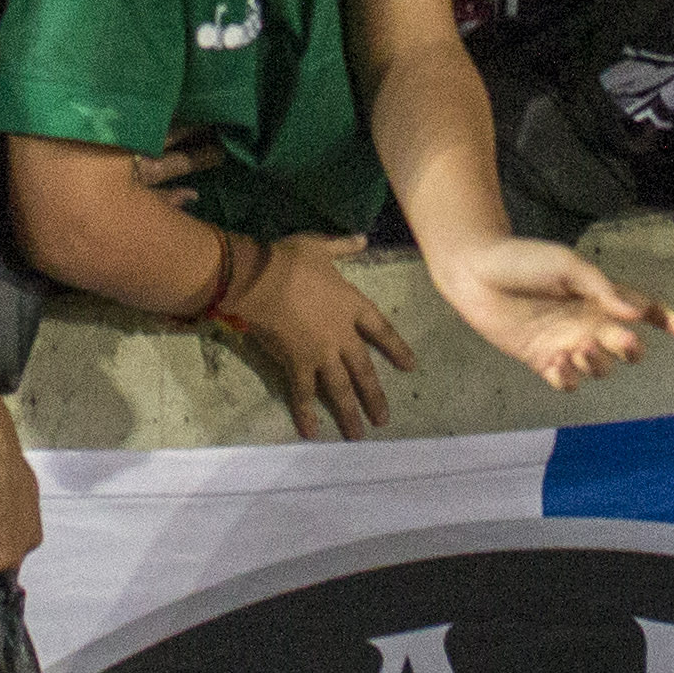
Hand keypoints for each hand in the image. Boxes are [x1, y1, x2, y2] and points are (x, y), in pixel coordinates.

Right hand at [216, 233, 418, 436]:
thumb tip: (364, 237)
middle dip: (375, 396)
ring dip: (349, 413)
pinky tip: (311, 433)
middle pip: (363, 370)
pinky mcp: (297, 364)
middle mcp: (342, 335)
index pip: (381, 330)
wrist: (263, 279)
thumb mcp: (319, 246)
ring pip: (340, 389)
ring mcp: (321, 353)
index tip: (410, 367)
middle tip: (384, 419)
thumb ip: (343, 246)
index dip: (396, 348)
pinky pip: (303, 393)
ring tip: (358, 435)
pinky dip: (306, 413)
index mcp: (351, 305)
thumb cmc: (290, 260)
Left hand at [422, 233, 673, 388]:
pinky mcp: (541, 359)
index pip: (643, 310)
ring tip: (578, 347)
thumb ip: (601, 288)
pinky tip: (555, 363)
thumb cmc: (523, 260)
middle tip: (618, 339)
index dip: (667, 321)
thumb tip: (637, 313)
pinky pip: (567, 381)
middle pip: (626, 347)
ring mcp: (565, 343)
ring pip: (600, 369)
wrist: (476, 271)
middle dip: (629, 348)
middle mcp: (588, 322)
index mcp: (600, 296)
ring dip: (596, 364)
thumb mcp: (567, 265)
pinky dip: (568, 378)